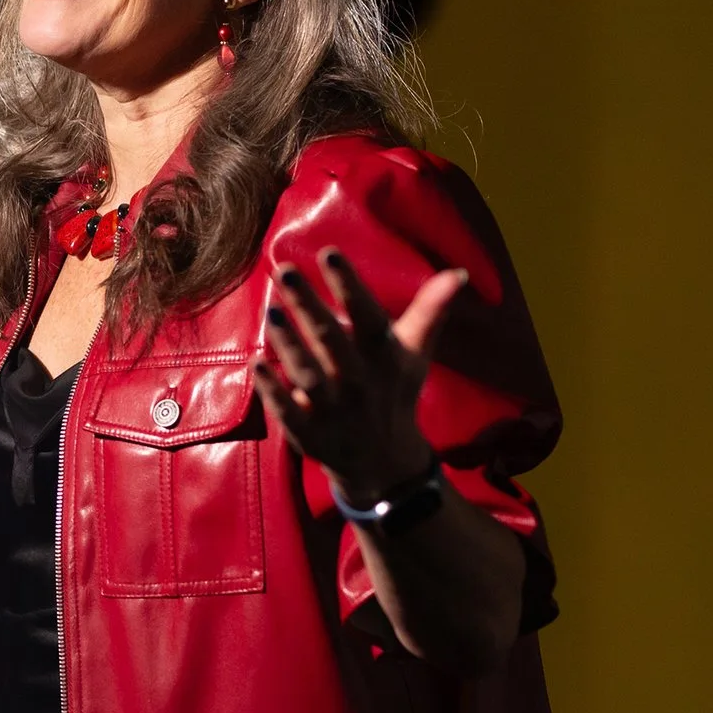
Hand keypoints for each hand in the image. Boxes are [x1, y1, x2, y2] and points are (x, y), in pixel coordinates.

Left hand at [252, 249, 466, 506]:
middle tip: (284, 271)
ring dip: (288, 344)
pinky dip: (272, 390)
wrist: (383, 460)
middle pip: (331, 339)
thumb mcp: (415, 353)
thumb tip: (459, 272)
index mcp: (385, 356)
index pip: (367, 316)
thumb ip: (430, 311)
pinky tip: (254, 364)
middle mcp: (360, 381)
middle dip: (309, 306)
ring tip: (270, 310)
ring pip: (308, 374)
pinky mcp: (310, 433)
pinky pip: (289, 412)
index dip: (349, 285)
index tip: (328, 252)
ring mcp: (334, 409)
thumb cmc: (394, 390)